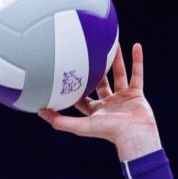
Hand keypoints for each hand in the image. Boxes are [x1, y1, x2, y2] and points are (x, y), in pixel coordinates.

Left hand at [38, 43, 160, 160]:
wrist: (134, 134)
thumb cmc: (108, 132)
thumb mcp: (80, 126)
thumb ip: (60, 121)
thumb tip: (40, 112)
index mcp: (95, 111)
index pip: (82, 98)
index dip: (75, 87)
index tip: (67, 73)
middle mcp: (109, 104)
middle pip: (100, 83)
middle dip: (95, 70)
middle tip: (89, 53)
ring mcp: (123, 99)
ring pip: (119, 75)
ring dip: (117, 60)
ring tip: (113, 44)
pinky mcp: (136, 94)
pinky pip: (137, 74)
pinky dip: (137, 60)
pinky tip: (135, 46)